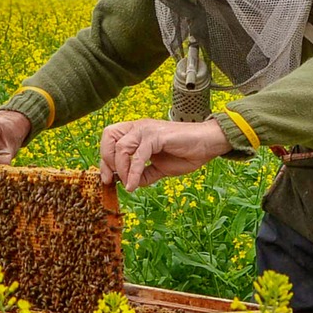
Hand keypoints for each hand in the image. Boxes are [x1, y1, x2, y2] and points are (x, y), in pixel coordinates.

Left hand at [98, 118, 231, 190]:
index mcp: (137, 131)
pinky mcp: (156, 136)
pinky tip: (134, 186)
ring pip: (121, 147)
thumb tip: (129, 184)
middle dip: (108, 160)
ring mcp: (147, 129)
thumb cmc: (186, 152)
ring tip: (129, 184)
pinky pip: (138, 156)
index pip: (110, 139)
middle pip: (109, 136)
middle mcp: (139, 127)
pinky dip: (133, 173)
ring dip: (121, 169)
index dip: (105, 159)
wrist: (208, 145)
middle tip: (114, 179)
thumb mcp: (159, 167)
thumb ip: (143, 174)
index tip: (108, 179)